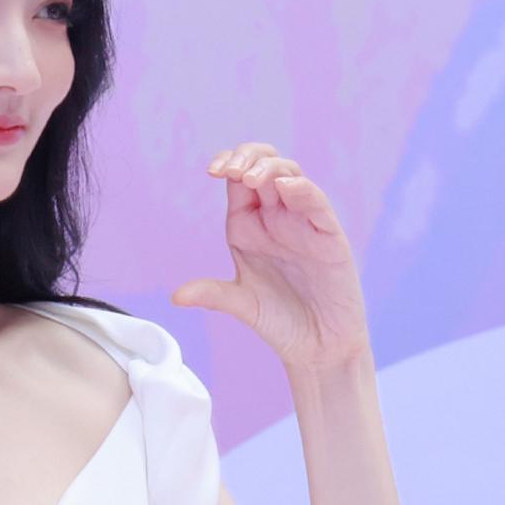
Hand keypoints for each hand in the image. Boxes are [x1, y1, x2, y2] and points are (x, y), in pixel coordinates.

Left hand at [171, 141, 371, 370]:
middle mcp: (276, 218)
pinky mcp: (328, 235)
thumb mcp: (241, 304)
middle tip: (231, 170)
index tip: (213, 171)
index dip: (228, 163)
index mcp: (249, 226)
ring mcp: (303, 223)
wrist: (318, 346)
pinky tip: (286, 187)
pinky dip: (302, 190)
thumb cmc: (281, 321)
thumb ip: (212, 294)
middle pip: (264, 167)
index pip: (237, 180)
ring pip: (291, 176)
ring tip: (252, 179)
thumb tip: (175, 296)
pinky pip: (317, 203)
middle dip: (247, 158)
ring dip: (271, 169)